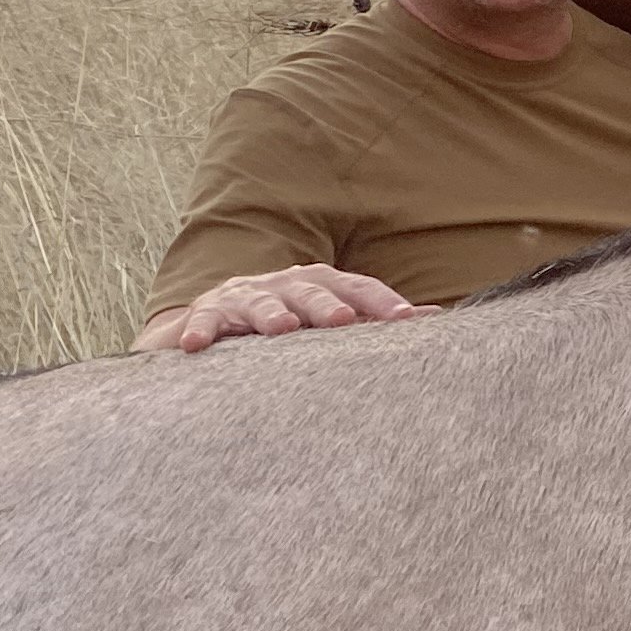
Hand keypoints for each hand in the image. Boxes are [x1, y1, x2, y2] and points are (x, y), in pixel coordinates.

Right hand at [137, 265, 431, 354]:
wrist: (219, 320)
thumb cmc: (291, 323)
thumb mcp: (330, 319)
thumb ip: (374, 318)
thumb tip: (436, 319)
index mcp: (321, 284)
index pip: (356, 288)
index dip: (381, 301)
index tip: (407, 321)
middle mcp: (286, 284)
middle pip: (310, 290)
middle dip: (327, 305)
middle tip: (344, 321)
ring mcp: (245, 296)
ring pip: (259, 303)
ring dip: (270, 313)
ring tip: (281, 327)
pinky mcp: (207, 314)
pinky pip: (203, 323)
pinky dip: (198, 332)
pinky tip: (194, 346)